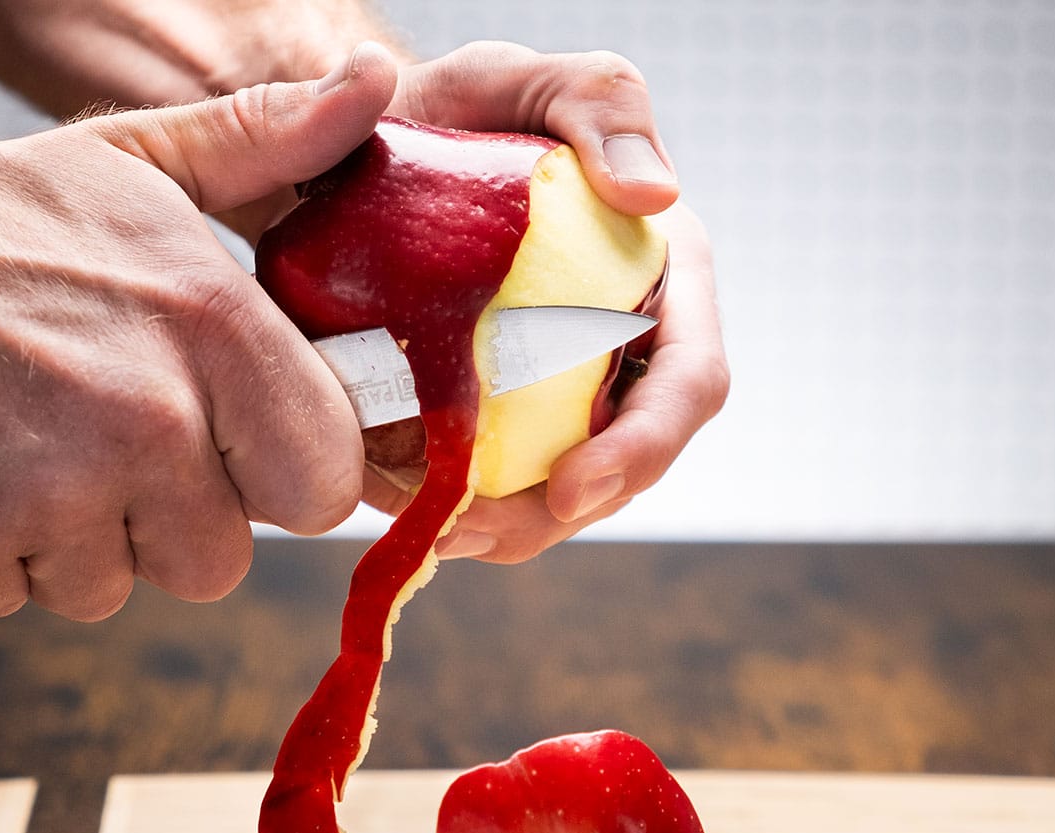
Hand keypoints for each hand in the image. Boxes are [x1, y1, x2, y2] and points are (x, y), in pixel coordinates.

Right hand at [0, 48, 401, 617]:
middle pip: (221, 557)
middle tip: (107, 437)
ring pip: (120, 587)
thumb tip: (373, 87)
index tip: (237, 447)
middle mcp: (142, 419)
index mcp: (206, 327)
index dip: (281, 472)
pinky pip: (25, 598)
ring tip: (25, 442)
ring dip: (80, 540)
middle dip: (173, 518)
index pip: (324, 481)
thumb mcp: (132, 165)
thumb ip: (266, 145)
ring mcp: (49, 496)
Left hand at [367, 43, 729, 562]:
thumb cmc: (458, 110)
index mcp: (662, 281)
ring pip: (557, 496)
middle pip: (624, 466)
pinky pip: (495, 487)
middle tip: (472, 530)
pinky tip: (409, 515)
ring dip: (501, 531)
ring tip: (434, 533)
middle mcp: (626, 349)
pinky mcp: (504, 422)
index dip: (643, 447)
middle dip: (557, 515)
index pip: (689, 382)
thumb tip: (654, 195)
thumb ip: (600, 101)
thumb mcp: (520, 78)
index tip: (571, 486)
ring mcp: (566, 394)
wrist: (365, 153)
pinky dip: (457, 512)